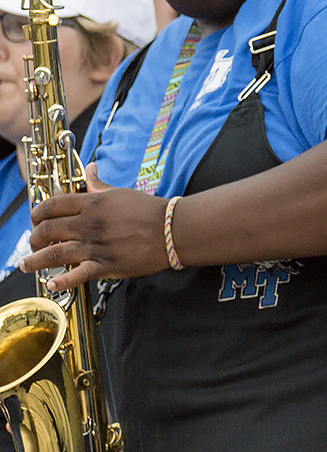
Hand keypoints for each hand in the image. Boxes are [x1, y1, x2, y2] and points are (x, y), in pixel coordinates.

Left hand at [21, 163, 169, 291]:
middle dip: (34, 238)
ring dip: (35, 260)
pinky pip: (77, 275)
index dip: (37, 214)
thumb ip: (99, 184)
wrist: (173, 229)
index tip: (35, 220)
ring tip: (27, 265)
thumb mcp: (121, 192)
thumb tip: (91, 168)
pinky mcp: (106, 264)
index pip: (51, 206)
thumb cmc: (149, 210)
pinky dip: (62, 281)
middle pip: (47, 230)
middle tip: (34, 244)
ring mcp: (96, 245)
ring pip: (54, 253)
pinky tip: (52, 283)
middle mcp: (89, 223)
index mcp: (92, 203)